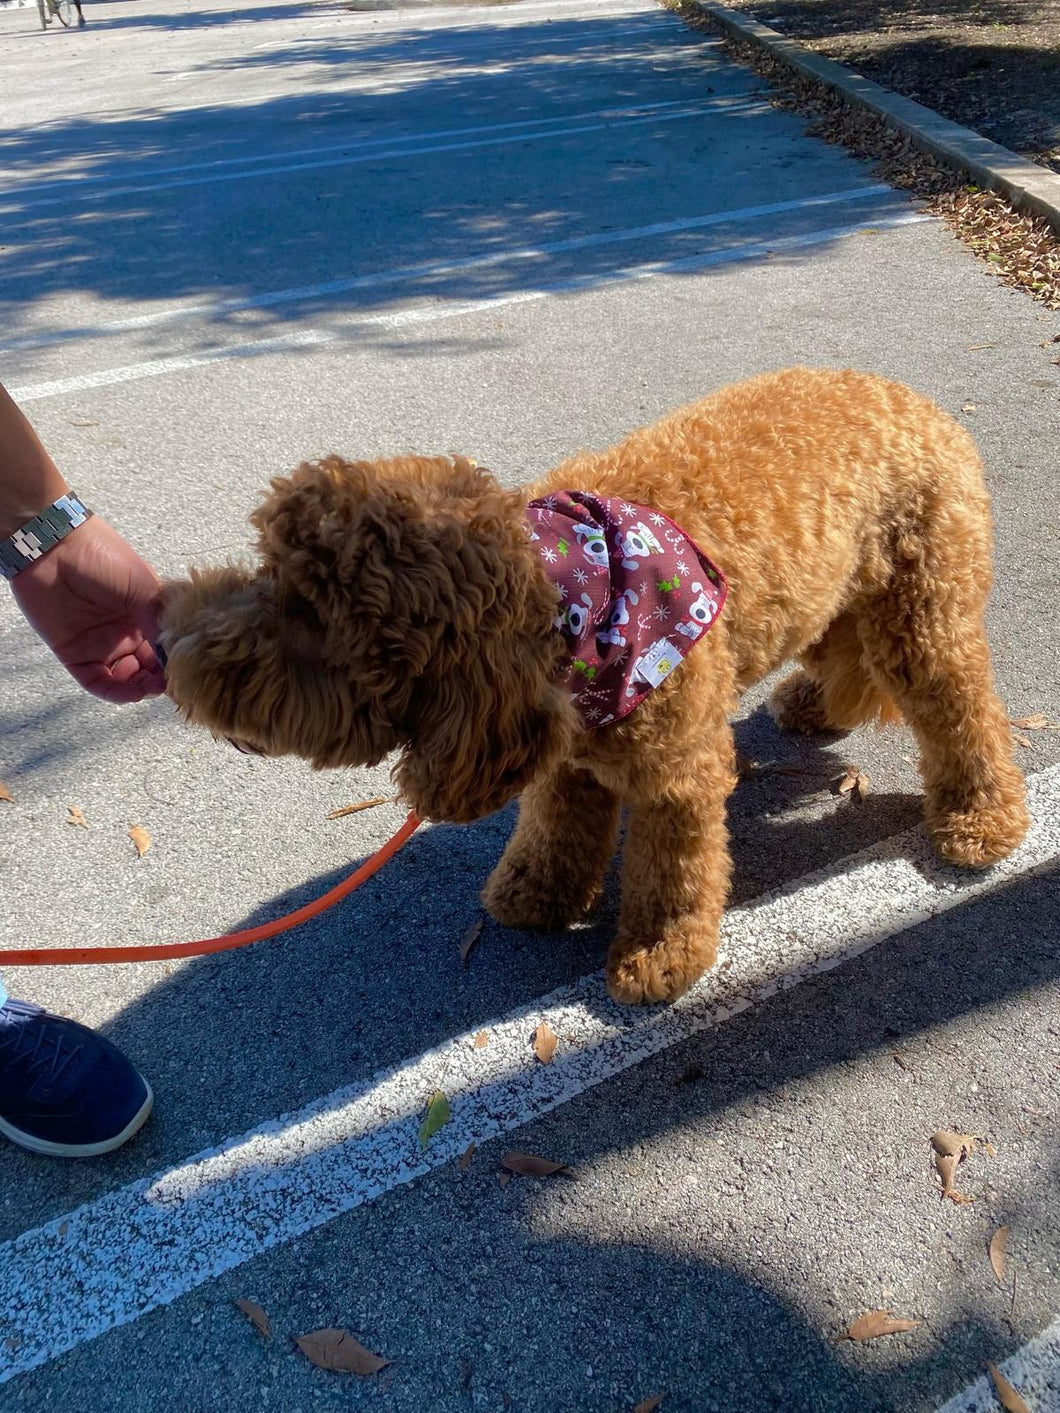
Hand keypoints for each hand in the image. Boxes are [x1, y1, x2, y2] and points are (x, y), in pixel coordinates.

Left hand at [11, 516, 164, 703]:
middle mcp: (125, 632)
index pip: (166, 646)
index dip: (177, 660)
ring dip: (142, 687)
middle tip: (174, 682)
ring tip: (153, 686)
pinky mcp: (75, 655)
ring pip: (126, 679)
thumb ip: (160, 623)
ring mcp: (100, 644)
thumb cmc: (104, 557)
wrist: (55, 547)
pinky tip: (133, 692)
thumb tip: (178, 654)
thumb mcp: (144, 587)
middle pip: (149, 667)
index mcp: (144, 614)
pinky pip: (98, 683)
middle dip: (162, 678)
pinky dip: (117, 693)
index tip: (192, 669)